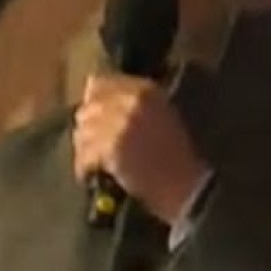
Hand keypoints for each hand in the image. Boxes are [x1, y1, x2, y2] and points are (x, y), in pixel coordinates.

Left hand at [73, 73, 208, 224]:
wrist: (188, 187)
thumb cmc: (175, 155)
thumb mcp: (158, 115)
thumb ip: (126, 101)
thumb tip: (90, 93)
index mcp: (145, 89)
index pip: (100, 83)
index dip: (93, 103)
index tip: (94, 119)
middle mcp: (131, 101)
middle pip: (87, 109)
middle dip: (87, 129)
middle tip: (95, 147)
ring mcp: (121, 124)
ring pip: (82, 132)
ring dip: (85, 149)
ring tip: (96, 163)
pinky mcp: (113, 148)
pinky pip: (84, 155)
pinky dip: (85, 167)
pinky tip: (94, 175)